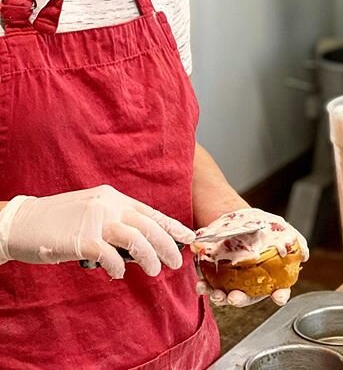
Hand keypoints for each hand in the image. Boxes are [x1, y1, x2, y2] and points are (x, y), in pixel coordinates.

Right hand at [0, 185, 195, 278]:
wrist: (23, 222)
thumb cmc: (59, 221)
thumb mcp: (93, 211)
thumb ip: (116, 222)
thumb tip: (141, 244)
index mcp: (114, 197)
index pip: (150, 212)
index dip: (172, 226)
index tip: (189, 238)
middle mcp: (109, 205)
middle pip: (148, 226)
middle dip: (167, 245)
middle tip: (176, 263)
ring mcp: (95, 220)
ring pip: (135, 239)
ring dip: (148, 257)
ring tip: (154, 271)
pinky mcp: (82, 238)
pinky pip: (109, 255)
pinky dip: (118, 267)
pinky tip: (118, 274)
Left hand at [194, 207, 308, 307]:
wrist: (240, 221)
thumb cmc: (262, 229)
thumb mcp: (281, 231)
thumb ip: (295, 243)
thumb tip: (304, 254)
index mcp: (269, 278)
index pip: (278, 291)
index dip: (280, 295)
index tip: (279, 297)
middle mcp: (251, 285)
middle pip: (248, 298)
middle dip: (241, 300)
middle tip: (235, 297)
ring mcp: (233, 283)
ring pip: (227, 296)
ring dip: (221, 297)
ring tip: (216, 294)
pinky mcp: (216, 277)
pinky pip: (210, 286)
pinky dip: (205, 287)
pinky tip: (202, 285)